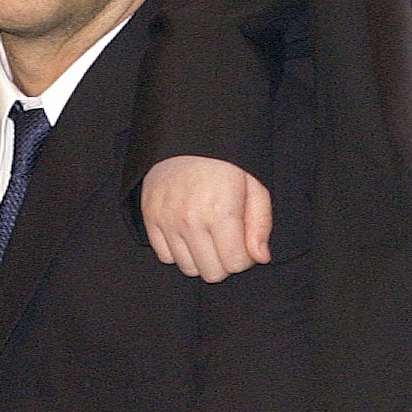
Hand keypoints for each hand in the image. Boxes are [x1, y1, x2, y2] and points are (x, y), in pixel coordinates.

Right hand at [140, 157, 272, 280]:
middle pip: (212, 273)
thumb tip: (260, 258)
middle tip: (226, 242)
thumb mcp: (254, 186)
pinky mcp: (150, 219)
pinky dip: (179, 251)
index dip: (245, 258)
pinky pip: (165, 257)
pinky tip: (188, 234)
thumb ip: (260, 225)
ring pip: (188, 268)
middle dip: (224, 263)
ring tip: (207, 237)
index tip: (244, 242)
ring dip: (201, 258)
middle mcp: (191, 220)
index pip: (236, 264)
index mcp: (221, 211)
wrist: (186, 138)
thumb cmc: (226, 164)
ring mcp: (168, 220)